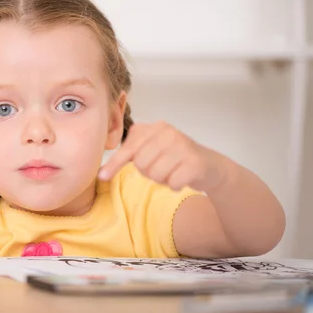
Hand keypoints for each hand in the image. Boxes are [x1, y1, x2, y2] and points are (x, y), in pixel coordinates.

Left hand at [98, 121, 228, 191]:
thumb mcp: (151, 149)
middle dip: (149, 172)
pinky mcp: (195, 162)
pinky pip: (172, 182)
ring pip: (156, 175)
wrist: (210, 165)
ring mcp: (183, 146)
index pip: (129, 148)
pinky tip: (183, 178)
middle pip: (141, 164)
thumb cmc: (174, 158)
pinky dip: (175, 185)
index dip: (115, 164)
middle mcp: (168, 133)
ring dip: (163, 179)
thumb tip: (101, 171)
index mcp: (154, 128)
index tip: (102, 176)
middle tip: (162, 168)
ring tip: (173, 171)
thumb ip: (130, 153)